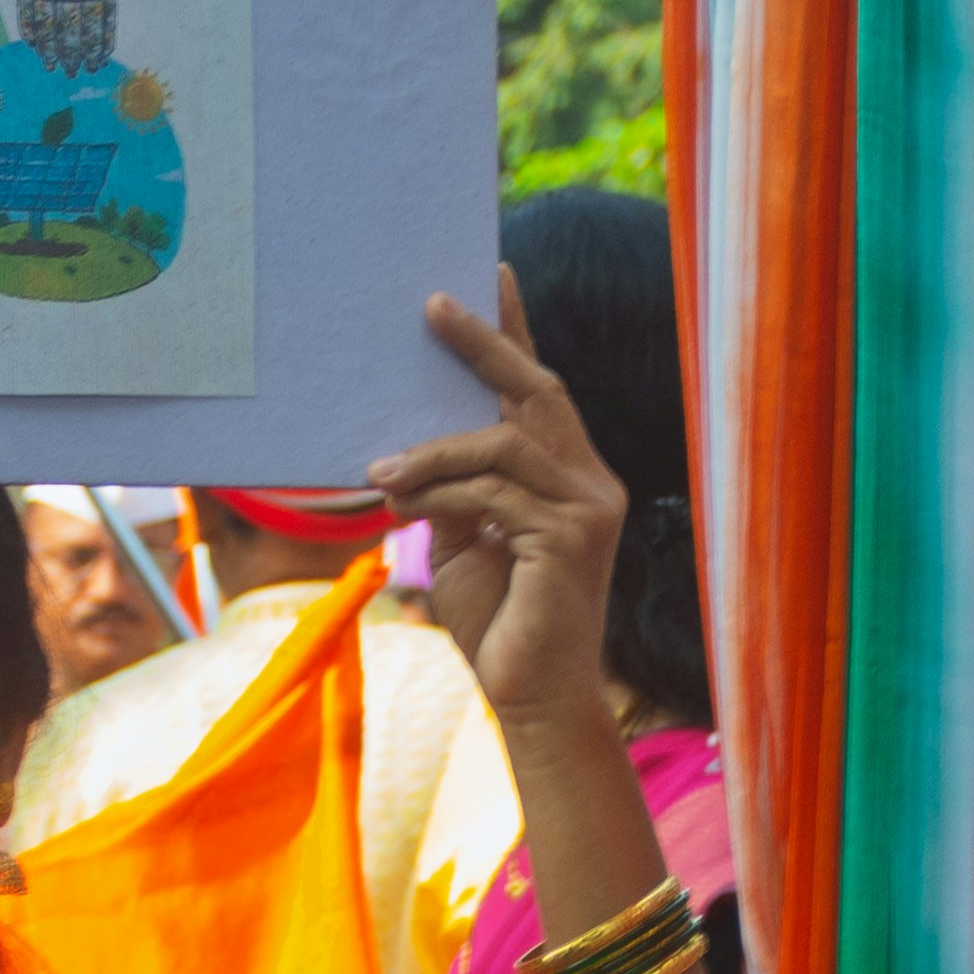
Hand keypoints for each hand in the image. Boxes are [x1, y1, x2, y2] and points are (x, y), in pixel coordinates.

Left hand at [364, 275, 624, 725]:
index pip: (541, 390)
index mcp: (572, 476)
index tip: (490, 274)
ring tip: (380, 474)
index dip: (516, 332)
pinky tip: (403, 504)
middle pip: (536, 390)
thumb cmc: (500, 624)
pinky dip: (442, 492)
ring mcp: (590, 506)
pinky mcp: (574, 537)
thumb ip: (457, 491)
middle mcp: (592, 481)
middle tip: (431, 306)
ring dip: (433, 451)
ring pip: (503, 443)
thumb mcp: (467, 541)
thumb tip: (410, 450)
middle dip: (483, 344)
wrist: (532, 699)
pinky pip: (494, 492)